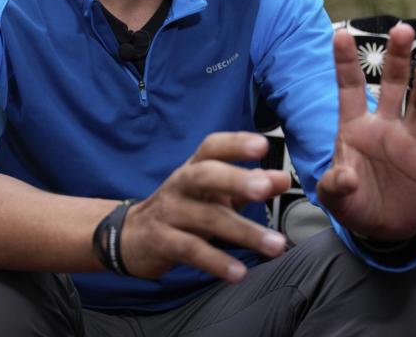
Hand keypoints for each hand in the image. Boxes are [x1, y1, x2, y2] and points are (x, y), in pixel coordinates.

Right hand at [121, 132, 290, 281]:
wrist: (131, 236)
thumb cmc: (183, 208)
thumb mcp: (214, 193)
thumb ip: (249, 185)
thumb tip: (283, 178)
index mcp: (194, 168)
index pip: (212, 147)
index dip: (236, 143)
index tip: (263, 145)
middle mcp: (180, 184)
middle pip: (206, 175)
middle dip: (236, 180)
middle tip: (265, 189)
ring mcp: (169, 212)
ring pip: (206, 218)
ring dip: (244, 231)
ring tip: (276, 245)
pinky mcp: (162, 242)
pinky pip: (191, 250)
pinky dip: (217, 262)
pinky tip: (239, 272)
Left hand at [317, 24, 415, 240]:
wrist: (383, 229)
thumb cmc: (354, 203)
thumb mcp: (334, 198)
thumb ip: (334, 185)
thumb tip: (346, 177)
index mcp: (355, 126)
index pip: (350, 88)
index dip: (346, 63)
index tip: (341, 34)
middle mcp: (385, 125)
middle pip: (392, 85)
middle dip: (397, 59)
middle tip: (402, 29)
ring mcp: (411, 140)